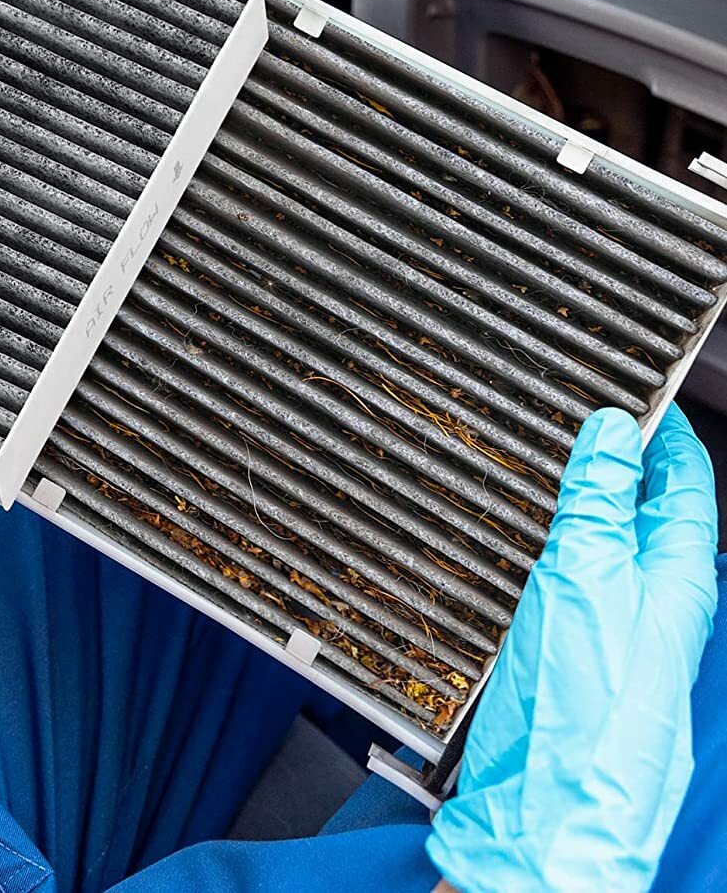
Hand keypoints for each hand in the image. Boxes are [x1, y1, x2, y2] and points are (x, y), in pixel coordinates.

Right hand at [427, 403, 717, 892]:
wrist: (543, 820)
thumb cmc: (584, 717)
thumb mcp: (590, 583)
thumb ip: (600, 503)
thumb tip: (612, 429)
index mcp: (678, 577)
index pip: (683, 478)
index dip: (661, 424)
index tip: (632, 375)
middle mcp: (649, 597)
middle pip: (640, 502)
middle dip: (612, 447)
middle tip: (571, 396)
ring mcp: (605, 622)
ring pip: (597, 534)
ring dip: (574, 488)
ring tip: (539, 441)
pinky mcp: (562, 645)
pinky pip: (561, 570)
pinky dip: (544, 532)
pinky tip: (513, 518)